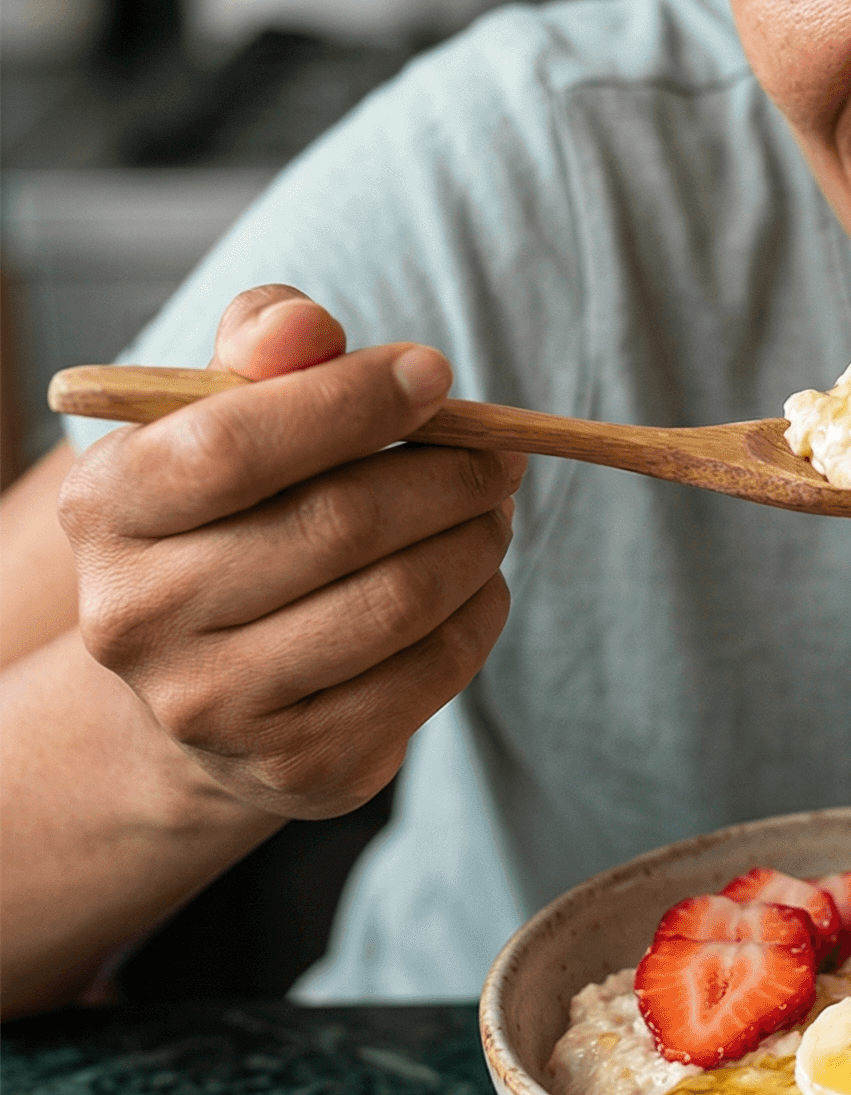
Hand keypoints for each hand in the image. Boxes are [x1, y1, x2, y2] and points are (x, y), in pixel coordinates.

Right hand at [56, 286, 520, 818]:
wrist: (203, 690)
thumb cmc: (233, 517)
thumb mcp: (222, 418)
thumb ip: (264, 347)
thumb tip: (308, 328)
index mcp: (105, 509)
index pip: (231, 446)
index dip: (351, 401)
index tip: (435, 373)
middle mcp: (138, 618)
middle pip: (339, 524)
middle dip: (447, 476)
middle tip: (500, 455)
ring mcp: (214, 706)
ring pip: (399, 599)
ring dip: (476, 541)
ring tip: (492, 510)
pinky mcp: (300, 766)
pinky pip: (433, 668)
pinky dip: (480, 610)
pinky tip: (474, 581)